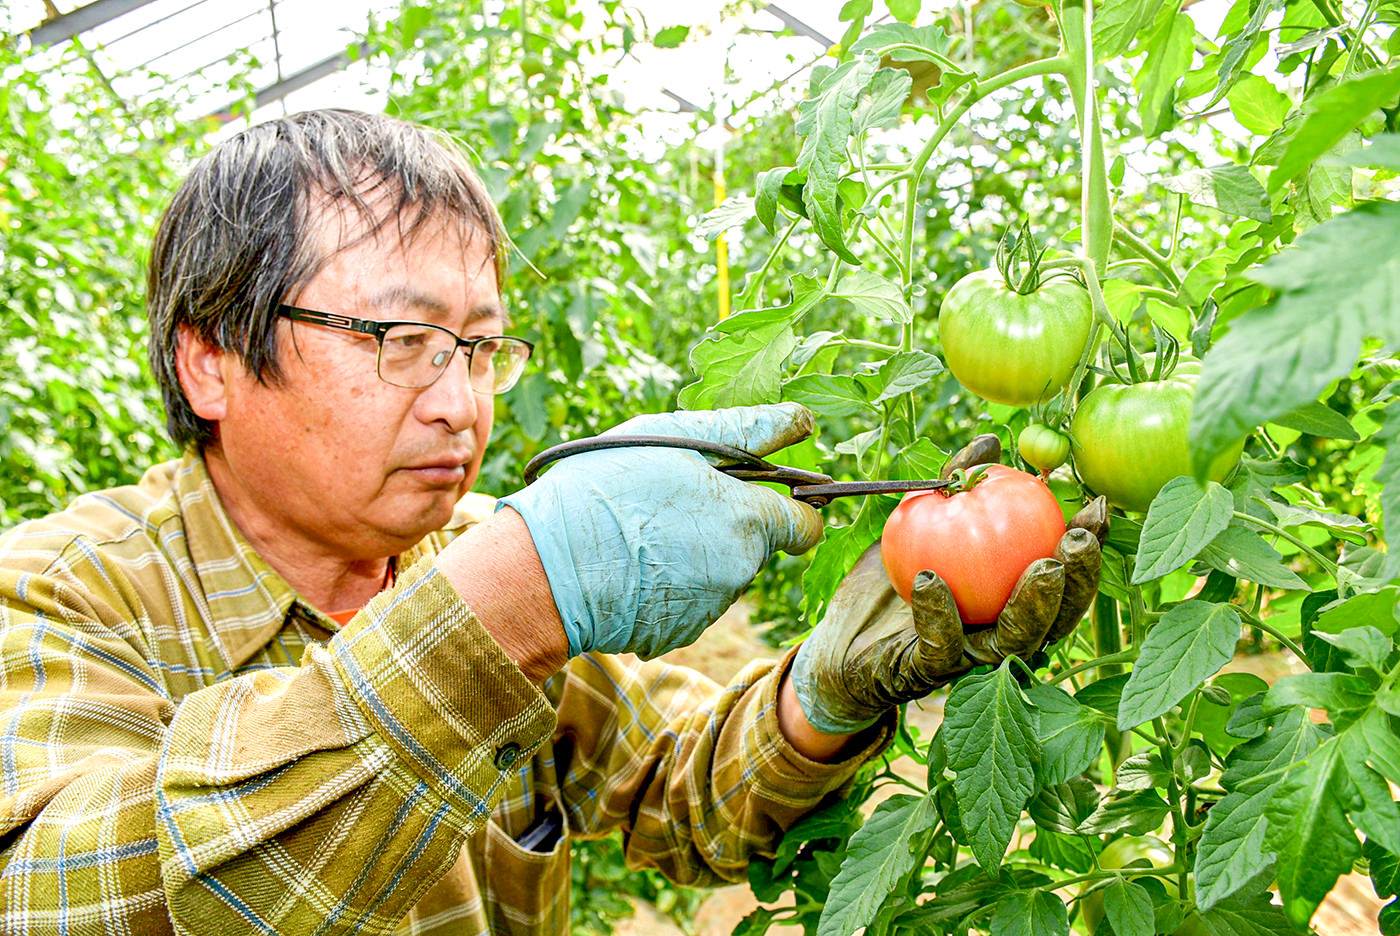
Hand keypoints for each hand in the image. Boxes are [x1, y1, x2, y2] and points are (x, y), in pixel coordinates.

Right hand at [497, 404, 822, 659]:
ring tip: (640, 532)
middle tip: (671, 502)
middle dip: (727, 525)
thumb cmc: (606, 489)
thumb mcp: (674, 438)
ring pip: (718, 575)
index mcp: (746, 522)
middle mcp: (737, 573)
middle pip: (754, 547)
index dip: (789, 506)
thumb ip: (746, 430)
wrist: (544, 568)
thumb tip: (803, 421)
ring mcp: (706, 610)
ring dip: (693, 553)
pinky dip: (665, 585)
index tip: (760, 495)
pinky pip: (684, 603)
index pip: (804, 525)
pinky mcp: (674, 634)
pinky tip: (629, 565)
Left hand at [791, 435, 1106, 734]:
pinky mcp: (925, 672)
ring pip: (1015, 640)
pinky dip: (939, 613)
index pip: (1063, 574)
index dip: (1087, 545)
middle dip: (1076, 579)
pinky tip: (931, 580)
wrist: (842, 639)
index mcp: (1013, 598)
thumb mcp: (921, 520)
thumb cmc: (893, 575)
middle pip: (1056, 615)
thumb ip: (954, 483)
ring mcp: (967, 657)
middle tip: (1078, 541)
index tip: (1097, 506)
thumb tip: (989, 442)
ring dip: (1033, 604)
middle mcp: (1001, 633)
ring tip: (1042, 567)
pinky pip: (940, 646)